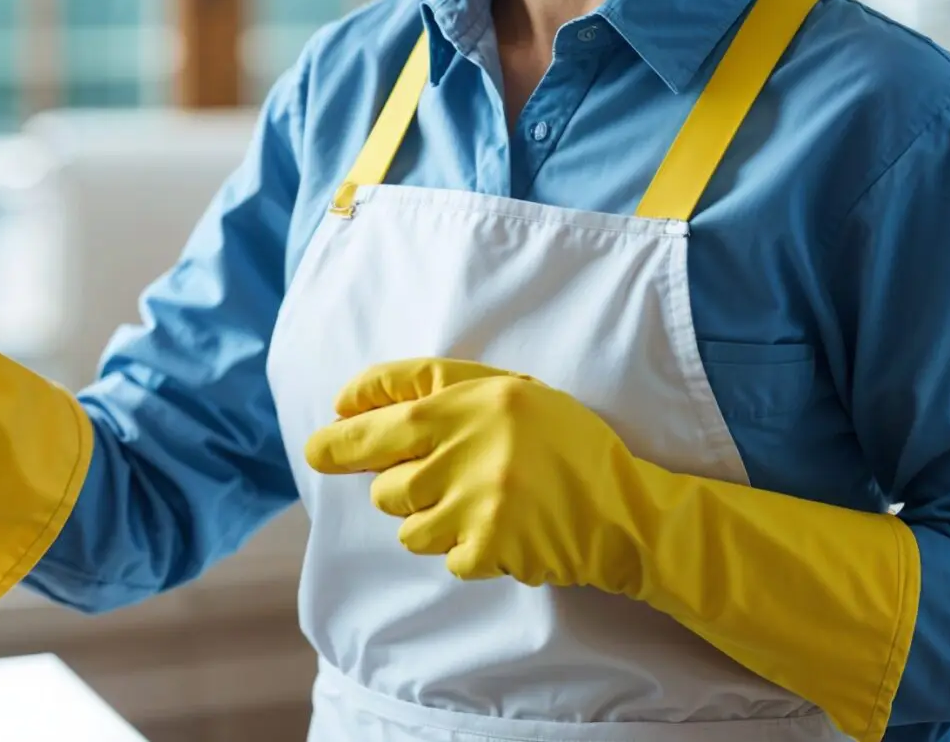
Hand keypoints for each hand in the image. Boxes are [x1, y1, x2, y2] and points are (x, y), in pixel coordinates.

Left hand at [305, 357, 649, 591]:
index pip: (384, 405)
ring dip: (431, 524)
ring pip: (407, 527)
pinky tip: (502, 533)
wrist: (625, 508)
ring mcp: (476, 497)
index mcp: (471, 399)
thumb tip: (349, 406)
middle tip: (429, 484)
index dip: (345, 426)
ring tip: (480, 508)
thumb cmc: (567, 445)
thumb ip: (439, 390)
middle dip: (394, 487)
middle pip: (383, 480)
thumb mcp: (513, 393)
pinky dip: (467, 553)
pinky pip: (445, 558)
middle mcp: (467, 443)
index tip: (324, 441)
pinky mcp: (488, 544)